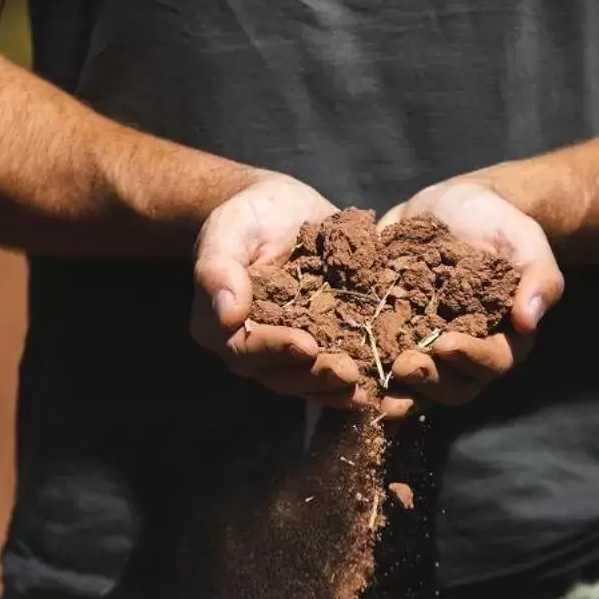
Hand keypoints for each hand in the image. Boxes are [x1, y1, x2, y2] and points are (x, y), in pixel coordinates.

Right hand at [189, 172, 369, 404]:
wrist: (282, 209)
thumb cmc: (249, 216)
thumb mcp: (228, 229)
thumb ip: (219, 269)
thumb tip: (228, 317)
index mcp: (219, 325)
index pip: (244, 348)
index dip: (275, 350)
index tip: (306, 346)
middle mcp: (251, 347)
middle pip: (279, 374)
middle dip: (315, 376)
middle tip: (347, 373)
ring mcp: (286, 352)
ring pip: (307, 381)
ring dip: (336, 388)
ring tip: (367, 387)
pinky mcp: (318, 344)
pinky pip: (332, 370)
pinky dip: (354, 382)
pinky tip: (380, 385)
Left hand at [377, 174, 564, 408]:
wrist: (455, 204)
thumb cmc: (498, 223)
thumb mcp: (524, 240)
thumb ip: (538, 278)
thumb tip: (530, 319)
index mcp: (502, 336)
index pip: (493, 361)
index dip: (472, 358)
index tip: (447, 343)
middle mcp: (466, 352)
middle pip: (453, 385)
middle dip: (429, 381)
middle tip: (404, 366)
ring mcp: (428, 348)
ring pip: (418, 385)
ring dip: (398, 390)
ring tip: (376, 386)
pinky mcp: (395, 335)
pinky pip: (381, 362)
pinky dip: (366, 370)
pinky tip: (346, 369)